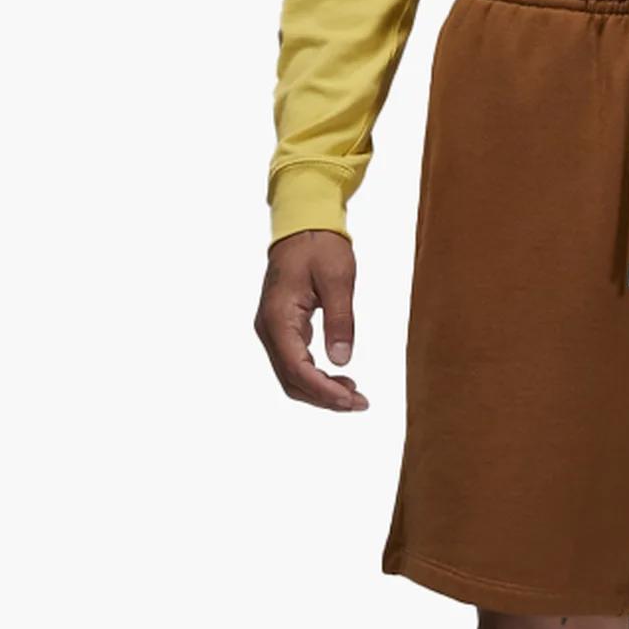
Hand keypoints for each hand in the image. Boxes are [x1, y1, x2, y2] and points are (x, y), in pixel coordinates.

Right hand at [253, 230, 367, 411]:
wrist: (303, 226)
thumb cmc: (320, 246)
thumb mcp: (338, 279)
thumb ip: (340, 320)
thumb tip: (341, 360)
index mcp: (278, 317)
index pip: (296, 368)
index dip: (324, 391)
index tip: (351, 400)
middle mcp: (269, 328)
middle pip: (291, 380)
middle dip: (324, 398)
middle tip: (360, 403)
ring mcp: (272, 330)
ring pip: (292, 376)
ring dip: (321, 391)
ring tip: (354, 396)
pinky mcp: (282, 329)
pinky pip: (295, 363)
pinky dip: (316, 378)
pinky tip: (340, 380)